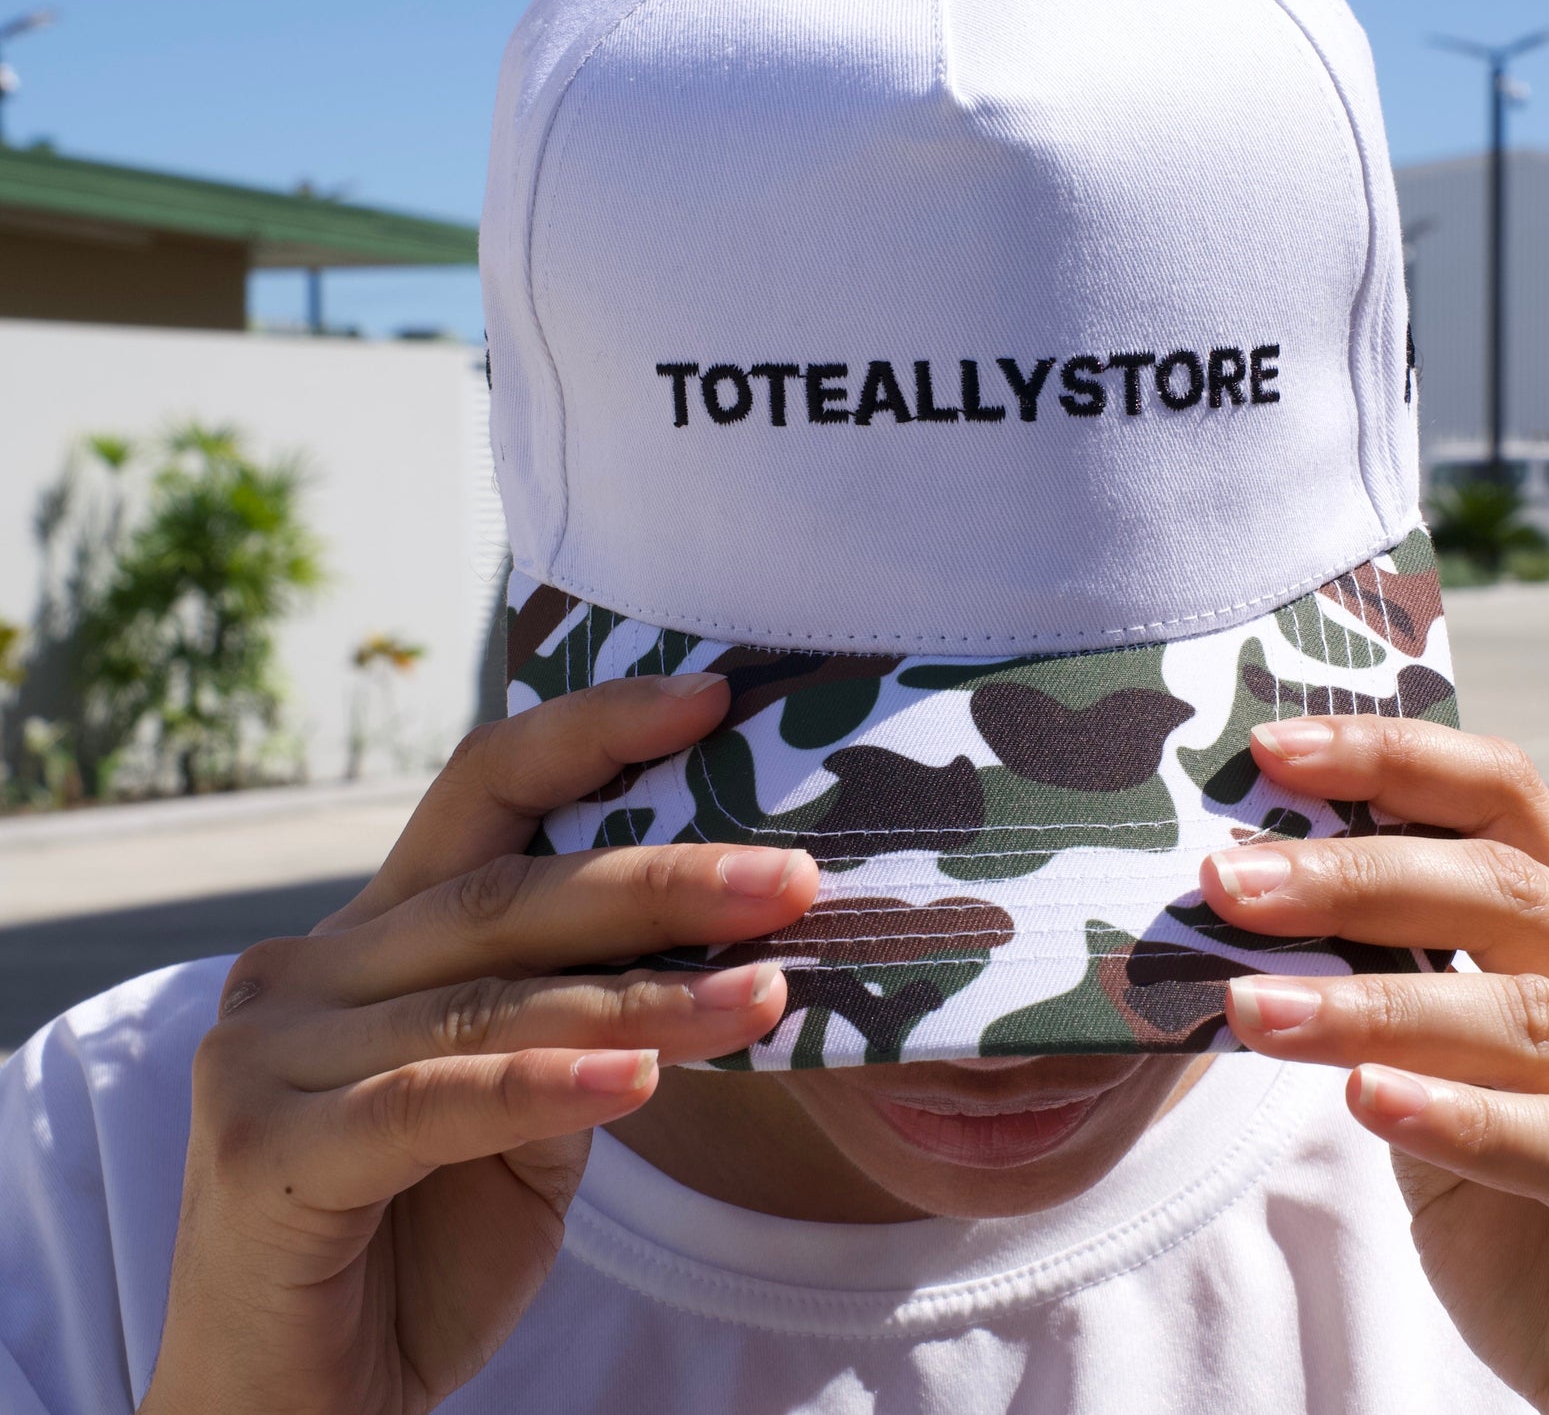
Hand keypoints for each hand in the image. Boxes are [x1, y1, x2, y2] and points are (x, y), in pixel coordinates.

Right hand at [141, 675, 819, 1414]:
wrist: (296, 1407)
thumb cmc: (420, 1239)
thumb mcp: (527, 1107)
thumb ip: (583, 1014)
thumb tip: (737, 944)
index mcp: (379, 931)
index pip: (486, 788)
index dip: (594, 730)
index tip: (714, 699)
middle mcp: (310, 968)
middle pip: (508, 891)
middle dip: (664, 879)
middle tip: (792, 877)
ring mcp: (270, 1053)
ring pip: (491, 999)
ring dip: (643, 998)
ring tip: (766, 990)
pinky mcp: (261, 1150)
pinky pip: (430, 1101)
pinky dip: (543, 1087)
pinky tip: (639, 1086)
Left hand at [1201, 717, 1548, 1414]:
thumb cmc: (1541, 1229)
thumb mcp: (1445, 1093)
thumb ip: (1393, 1005)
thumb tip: (1254, 914)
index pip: (1503, 805)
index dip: (1393, 761)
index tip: (1273, 749)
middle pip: (1504, 886)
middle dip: (1352, 874)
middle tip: (1228, 883)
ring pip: (1518, 1012)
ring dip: (1367, 1007)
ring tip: (1249, 1006)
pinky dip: (1457, 1116)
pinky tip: (1366, 1102)